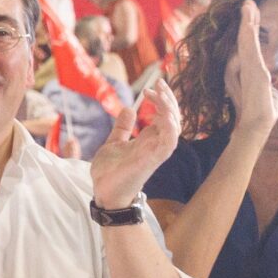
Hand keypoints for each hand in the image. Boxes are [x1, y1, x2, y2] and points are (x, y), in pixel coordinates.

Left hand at [93, 78, 182, 209]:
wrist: (104, 194)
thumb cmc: (110, 172)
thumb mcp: (114, 144)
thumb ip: (122, 128)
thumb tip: (129, 108)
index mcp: (147, 140)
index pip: (163, 116)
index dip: (160, 100)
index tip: (149, 88)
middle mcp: (155, 145)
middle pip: (172, 118)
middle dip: (168, 99)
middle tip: (159, 84)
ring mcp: (154, 153)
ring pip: (174, 128)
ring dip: (170, 110)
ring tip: (162, 94)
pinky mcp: (151, 161)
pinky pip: (168, 144)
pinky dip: (170, 129)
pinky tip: (166, 116)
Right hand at [224, 1, 277, 137]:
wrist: (259, 125)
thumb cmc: (266, 110)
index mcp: (254, 69)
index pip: (252, 44)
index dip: (252, 28)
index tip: (253, 13)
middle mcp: (247, 66)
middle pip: (247, 38)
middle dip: (248, 20)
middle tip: (248, 2)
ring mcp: (248, 67)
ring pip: (246, 39)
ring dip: (247, 21)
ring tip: (248, 4)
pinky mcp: (253, 70)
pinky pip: (249, 47)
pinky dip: (248, 32)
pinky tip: (248, 20)